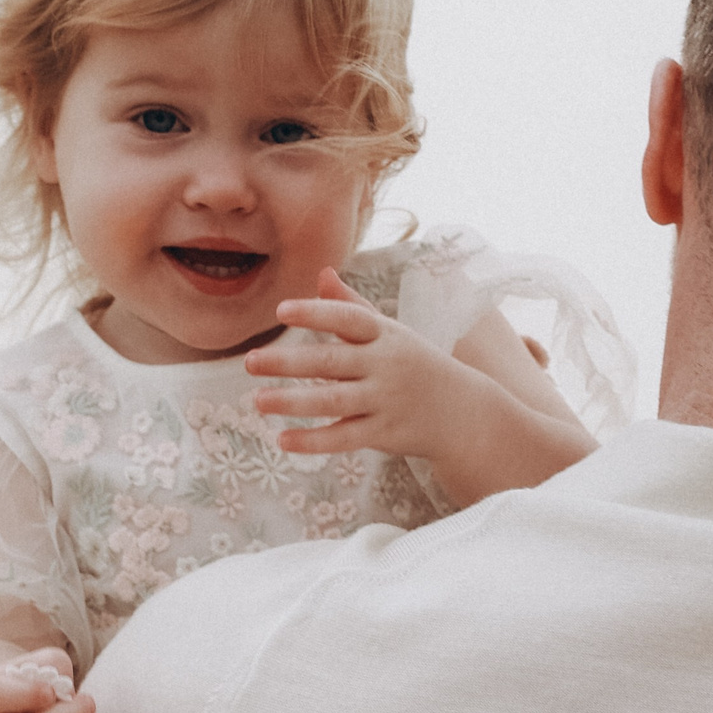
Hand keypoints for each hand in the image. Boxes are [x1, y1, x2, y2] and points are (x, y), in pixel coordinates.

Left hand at [243, 269, 484, 456]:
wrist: (462, 411)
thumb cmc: (414, 364)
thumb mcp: (390, 331)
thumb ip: (351, 305)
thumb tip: (321, 272)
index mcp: (385, 334)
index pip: (349, 319)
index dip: (316, 312)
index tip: (281, 310)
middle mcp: (385, 365)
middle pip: (332, 362)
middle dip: (289, 361)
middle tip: (250, 360)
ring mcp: (385, 400)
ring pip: (334, 402)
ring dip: (293, 402)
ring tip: (258, 401)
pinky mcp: (384, 433)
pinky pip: (344, 437)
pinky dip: (314, 440)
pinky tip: (282, 440)